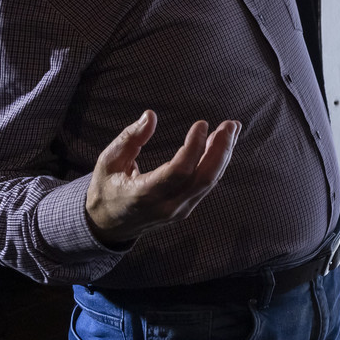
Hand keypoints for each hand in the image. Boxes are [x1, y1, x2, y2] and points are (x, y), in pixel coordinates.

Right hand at [85, 110, 238, 244]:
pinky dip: (216, 163)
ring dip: (223, 154)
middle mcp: (166, 206)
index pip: (178, 172)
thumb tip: (150, 115)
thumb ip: (129, 138)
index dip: (194, 147)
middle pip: (203, 178)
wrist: (109, 224)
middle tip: (230, 125)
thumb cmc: (107, 187)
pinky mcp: (186, 208)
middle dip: (220, 150)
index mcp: (143, 195)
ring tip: (232, 129)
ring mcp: (178, 210)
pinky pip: (206, 185)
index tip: (201, 124)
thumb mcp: (108, 161)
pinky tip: (221, 144)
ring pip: (209, 182)